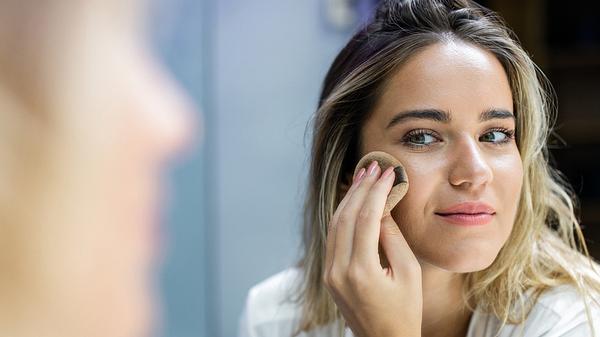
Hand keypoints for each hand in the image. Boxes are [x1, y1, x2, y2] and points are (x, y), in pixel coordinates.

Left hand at [323, 161, 422, 336]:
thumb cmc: (404, 310)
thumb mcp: (408, 273)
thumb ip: (392, 237)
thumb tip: (383, 205)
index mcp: (361, 272)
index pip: (365, 219)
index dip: (377, 191)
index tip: (388, 172)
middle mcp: (339, 271)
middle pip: (345, 217)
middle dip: (360, 188)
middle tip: (373, 166)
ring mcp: (330, 273)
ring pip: (335, 224)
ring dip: (349, 198)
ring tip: (363, 176)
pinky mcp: (329, 275)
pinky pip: (333, 237)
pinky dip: (342, 215)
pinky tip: (352, 200)